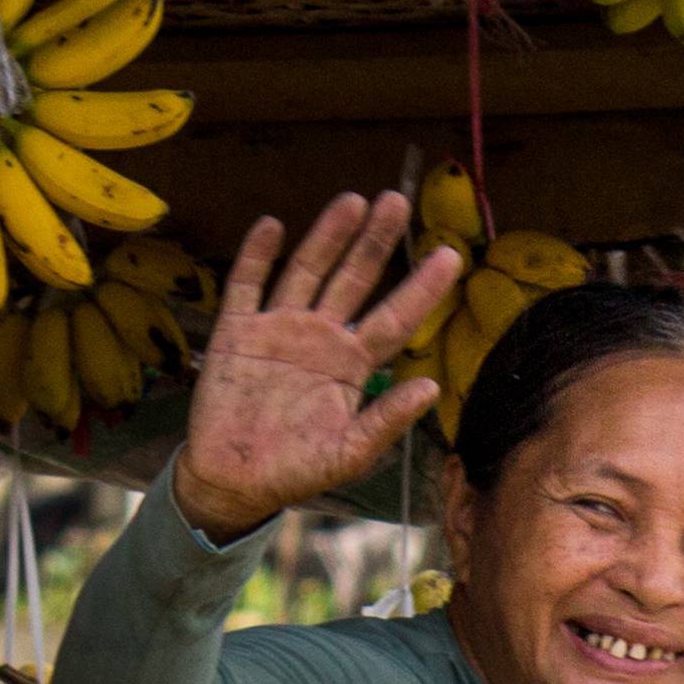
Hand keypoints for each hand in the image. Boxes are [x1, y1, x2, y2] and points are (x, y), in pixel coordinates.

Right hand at [169, 193, 468, 539]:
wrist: (233, 482)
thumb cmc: (296, 471)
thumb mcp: (350, 453)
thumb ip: (387, 420)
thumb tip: (431, 387)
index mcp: (352, 365)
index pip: (396, 318)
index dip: (422, 288)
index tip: (450, 255)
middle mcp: (320, 337)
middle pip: (354, 279)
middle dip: (375, 241)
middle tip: (398, 201)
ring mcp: (278, 329)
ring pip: (307, 271)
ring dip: (328, 237)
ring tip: (352, 201)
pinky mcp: (236, 332)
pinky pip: (247, 285)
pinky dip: (257, 256)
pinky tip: (273, 226)